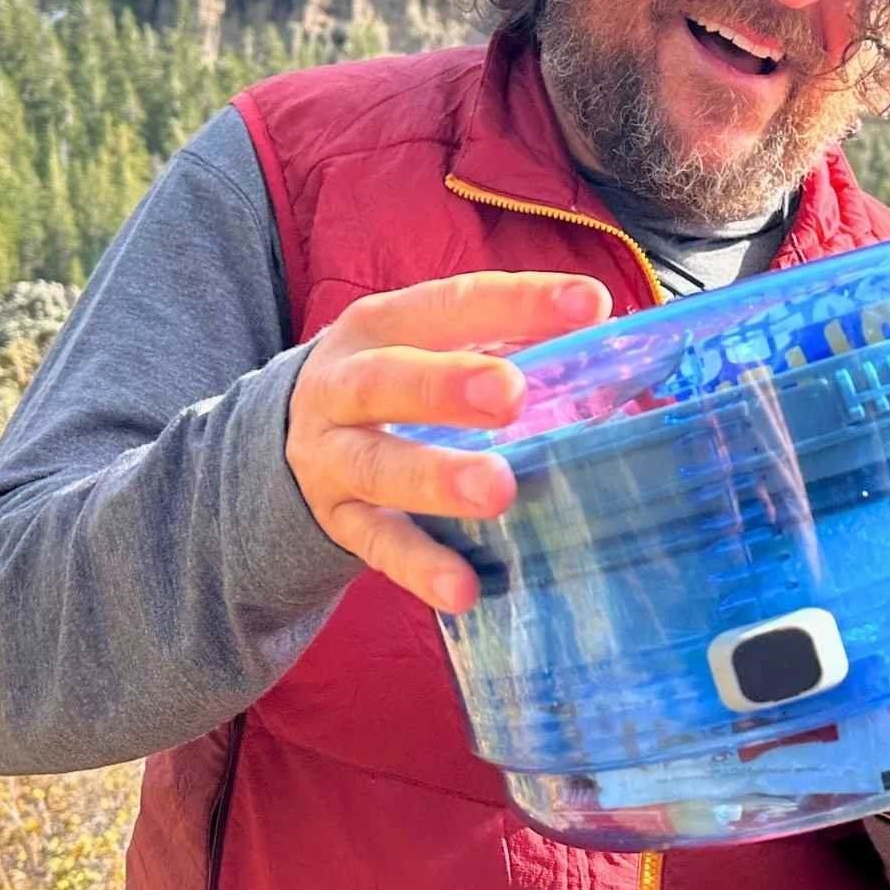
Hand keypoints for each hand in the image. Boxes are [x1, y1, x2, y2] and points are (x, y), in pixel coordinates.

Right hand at [287, 271, 611, 614]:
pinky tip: (463, 587)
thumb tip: (607, 346)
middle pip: (387, 380)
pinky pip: (378, 546)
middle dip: (445, 385)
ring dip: (437, 478)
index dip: (520, 301)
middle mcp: (344, 386)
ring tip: (497, 490)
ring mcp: (332, 458)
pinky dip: (421, 567)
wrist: (282, 441)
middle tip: (511, 395)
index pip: (452, 303)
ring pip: (377, 466)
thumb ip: (502, 345)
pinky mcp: (337, 522)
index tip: (591, 305)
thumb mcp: (425, 348)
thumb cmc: (390, 385)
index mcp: (380, 327)